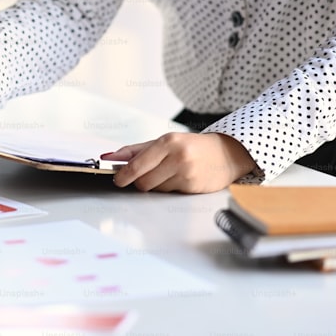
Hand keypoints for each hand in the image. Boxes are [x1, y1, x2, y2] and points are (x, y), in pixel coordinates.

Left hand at [102, 132, 257, 192]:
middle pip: (143, 181)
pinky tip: (179, 178)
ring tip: (168, 172)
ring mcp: (187, 174)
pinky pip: (169, 193)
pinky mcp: (193, 187)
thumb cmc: (191, 146)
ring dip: (155, 184)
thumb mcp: (163, 141)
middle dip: (139, 181)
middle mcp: (178, 157)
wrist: (227, 153)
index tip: (117, 180)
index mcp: (168, 142)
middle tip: (145, 175)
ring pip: (155, 189)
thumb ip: (134, 150)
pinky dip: (168, 188)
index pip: (137, 164)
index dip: (124, 175)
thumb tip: (108, 157)